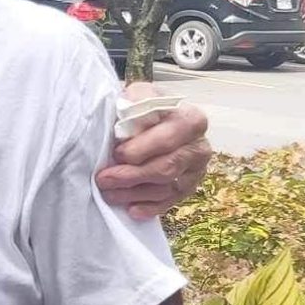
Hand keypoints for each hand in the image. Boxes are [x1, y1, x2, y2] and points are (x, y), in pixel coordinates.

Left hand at [96, 81, 211, 219]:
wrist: (158, 119)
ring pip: (166, 188)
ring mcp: (197, 170)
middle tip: (104, 179)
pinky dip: (150, 208)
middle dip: (131, 176)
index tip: (117, 154)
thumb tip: (126, 121)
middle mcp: (200, 147)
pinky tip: (131, 210)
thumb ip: (136, 103)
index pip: (167, 140)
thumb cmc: (144, 108)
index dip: (140, 149)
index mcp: (191, 120)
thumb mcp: (139, 95)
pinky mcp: (189, 187)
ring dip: (134, 194)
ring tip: (109, 194)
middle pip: (166, 168)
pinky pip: (170, 202)